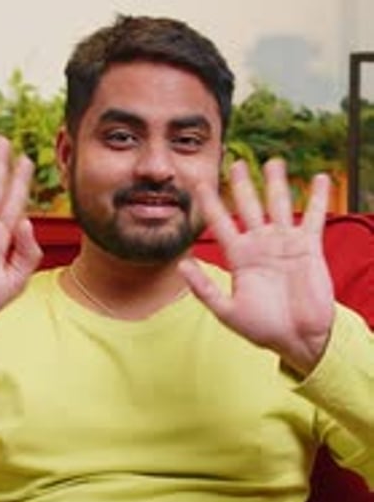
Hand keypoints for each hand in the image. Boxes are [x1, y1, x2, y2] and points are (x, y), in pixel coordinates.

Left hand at [179, 158, 333, 374]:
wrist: (298, 339)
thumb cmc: (263, 329)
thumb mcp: (227, 311)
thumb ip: (205, 288)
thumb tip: (181, 265)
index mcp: (239, 258)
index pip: (221, 223)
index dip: (210, 203)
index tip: (198, 183)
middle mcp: (260, 246)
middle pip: (249, 207)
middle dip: (241, 185)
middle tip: (235, 162)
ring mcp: (284, 244)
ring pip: (278, 205)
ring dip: (276, 184)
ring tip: (273, 162)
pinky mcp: (308, 247)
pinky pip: (313, 217)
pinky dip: (318, 198)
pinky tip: (320, 179)